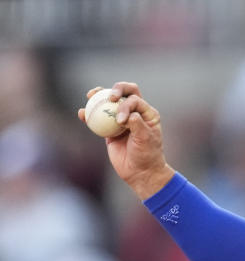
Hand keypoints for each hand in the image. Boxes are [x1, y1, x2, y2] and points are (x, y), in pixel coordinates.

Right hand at [78, 82, 173, 199]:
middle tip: (109, 96)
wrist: (140, 172)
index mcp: (147, 113)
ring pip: (109, 102)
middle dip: (117, 89)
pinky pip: (98, 118)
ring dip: (99, 95)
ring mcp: (121, 119)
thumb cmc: (147, 155)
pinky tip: (81, 113)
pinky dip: (89, 114)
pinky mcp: (110, 129)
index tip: (121, 121)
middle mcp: (135, 113)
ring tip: (90, 95)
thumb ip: (138, 125)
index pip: (135, 99)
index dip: (126, 105)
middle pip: (125, 93)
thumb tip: (129, 114)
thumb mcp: (146, 140)